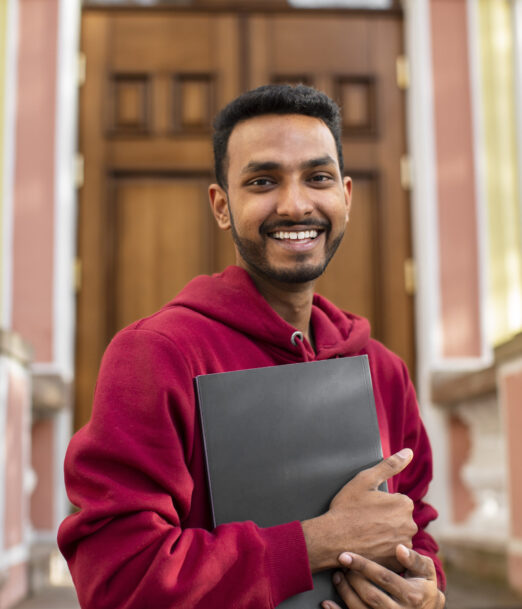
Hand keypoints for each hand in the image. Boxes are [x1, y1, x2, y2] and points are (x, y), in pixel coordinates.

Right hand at [302, 449, 417, 571]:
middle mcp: (410, 525)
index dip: (381, 504)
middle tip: (365, 521)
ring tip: (366, 535)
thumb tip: (409, 452)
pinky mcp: (397, 562)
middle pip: (400, 520)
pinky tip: (370, 548)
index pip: (398, 502)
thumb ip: (390, 465)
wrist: (333, 538)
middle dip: (386, 520)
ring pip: (397, 537)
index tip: (366, 508)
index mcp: (404, 504)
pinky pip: (394, 554)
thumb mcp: (365, 480)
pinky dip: (384, 551)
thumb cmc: (347, 507)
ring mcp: (404, 546)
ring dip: (386, 536)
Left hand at [322, 545, 444, 608]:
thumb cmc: (423, 586)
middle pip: (370, 595)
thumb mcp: (426, 572)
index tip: (345, 556)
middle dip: (352, 579)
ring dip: (345, 592)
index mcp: (412, 595)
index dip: (363, 566)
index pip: (383, 577)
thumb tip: (399, 548)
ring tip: (337, 577)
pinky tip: (328, 603)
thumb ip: (415, 559)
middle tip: (340, 565)